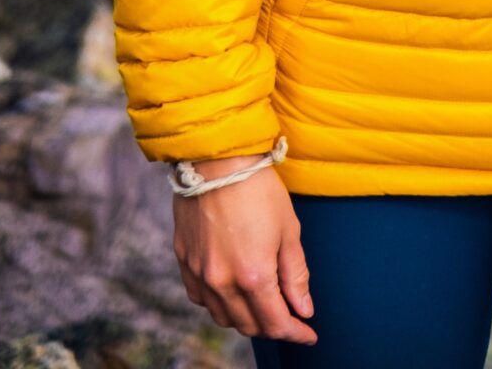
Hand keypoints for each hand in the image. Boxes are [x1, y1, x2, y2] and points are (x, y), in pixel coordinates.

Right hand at [173, 157, 315, 343]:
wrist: (216, 157)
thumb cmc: (258, 187)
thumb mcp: (289, 229)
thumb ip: (296, 275)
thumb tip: (304, 309)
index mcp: (253, 275)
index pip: (276, 323)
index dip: (296, 332)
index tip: (308, 333)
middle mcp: (223, 282)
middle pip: (250, 325)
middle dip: (273, 325)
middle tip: (289, 314)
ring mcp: (199, 274)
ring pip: (224, 317)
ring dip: (246, 317)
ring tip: (262, 302)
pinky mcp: (184, 261)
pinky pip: (201, 299)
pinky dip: (219, 303)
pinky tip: (231, 289)